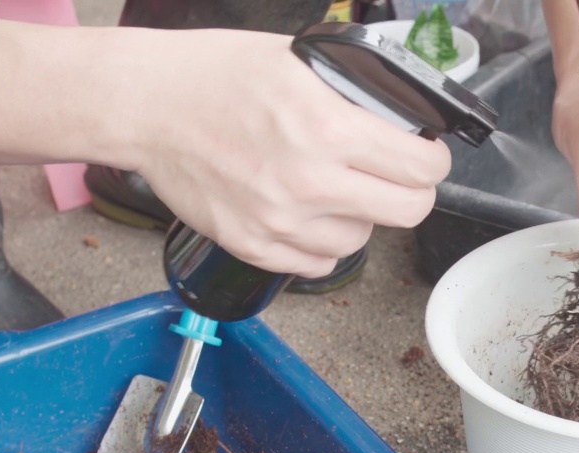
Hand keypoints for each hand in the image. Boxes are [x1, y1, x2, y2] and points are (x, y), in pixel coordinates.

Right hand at [117, 29, 451, 277]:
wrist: (145, 106)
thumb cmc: (212, 76)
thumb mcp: (298, 62)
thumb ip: (352, 94)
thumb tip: (400, 116)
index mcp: (327, 128)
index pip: (422, 169)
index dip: (432, 161)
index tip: (425, 157)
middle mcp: (308, 181)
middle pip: (406, 213)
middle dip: (410, 192)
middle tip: (396, 178)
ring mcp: (280, 221)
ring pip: (362, 240)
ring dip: (360, 217)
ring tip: (336, 189)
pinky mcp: (254, 246)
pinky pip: (318, 264)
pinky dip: (322, 243)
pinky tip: (308, 213)